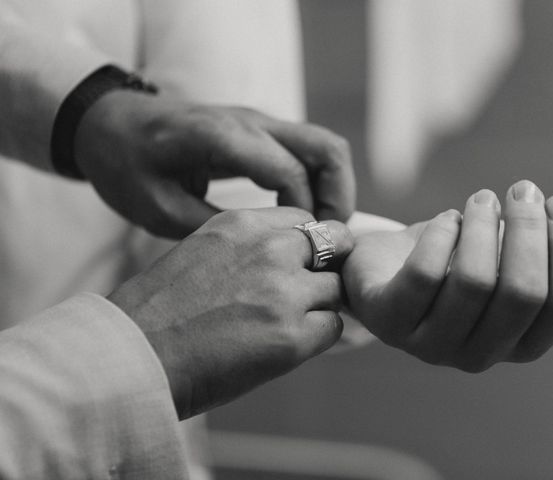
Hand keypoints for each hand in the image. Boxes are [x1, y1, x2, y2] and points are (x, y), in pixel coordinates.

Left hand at [75, 90, 355, 237]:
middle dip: (339, 199)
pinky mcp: (260, 131)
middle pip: (328, 150)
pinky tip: (300, 218)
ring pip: (324, 148)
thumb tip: (266, 254)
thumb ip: (214, 228)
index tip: (300, 252)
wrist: (110, 123)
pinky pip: (307, 151)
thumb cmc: (126, 165)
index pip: (292, 174)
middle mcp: (252, 122)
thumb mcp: (158, 209)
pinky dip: (318, 183)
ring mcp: (259, 122)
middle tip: (326, 242)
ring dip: (334, 190)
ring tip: (318, 233)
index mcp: (223, 138)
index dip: (307, 217)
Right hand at [108, 207, 353, 418]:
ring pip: (336, 288)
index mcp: (242, 224)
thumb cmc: (160, 311)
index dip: (308, 245)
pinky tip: (285, 345)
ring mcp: (284, 291)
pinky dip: (317, 336)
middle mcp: (269, 249)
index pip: (305, 219)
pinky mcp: (292, 336)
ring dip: (320, 305)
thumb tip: (289, 253)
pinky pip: (332, 327)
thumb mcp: (202, 251)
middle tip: (308, 291)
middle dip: (327, 266)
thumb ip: (248, 246)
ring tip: (285, 324)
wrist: (133, 358)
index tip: (300, 264)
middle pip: (336, 244)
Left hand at [343, 180, 552, 371]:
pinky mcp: (389, 322)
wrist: (389, 270)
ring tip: (482, 199)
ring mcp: (431, 345)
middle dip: (528, 229)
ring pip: (473, 282)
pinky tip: (448, 219)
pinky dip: (442, 235)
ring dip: (484, 227)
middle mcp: (481, 355)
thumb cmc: (458, 262)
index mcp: (522, 343)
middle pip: (522, 293)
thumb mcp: (512, 251)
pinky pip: (424, 275)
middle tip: (522, 189)